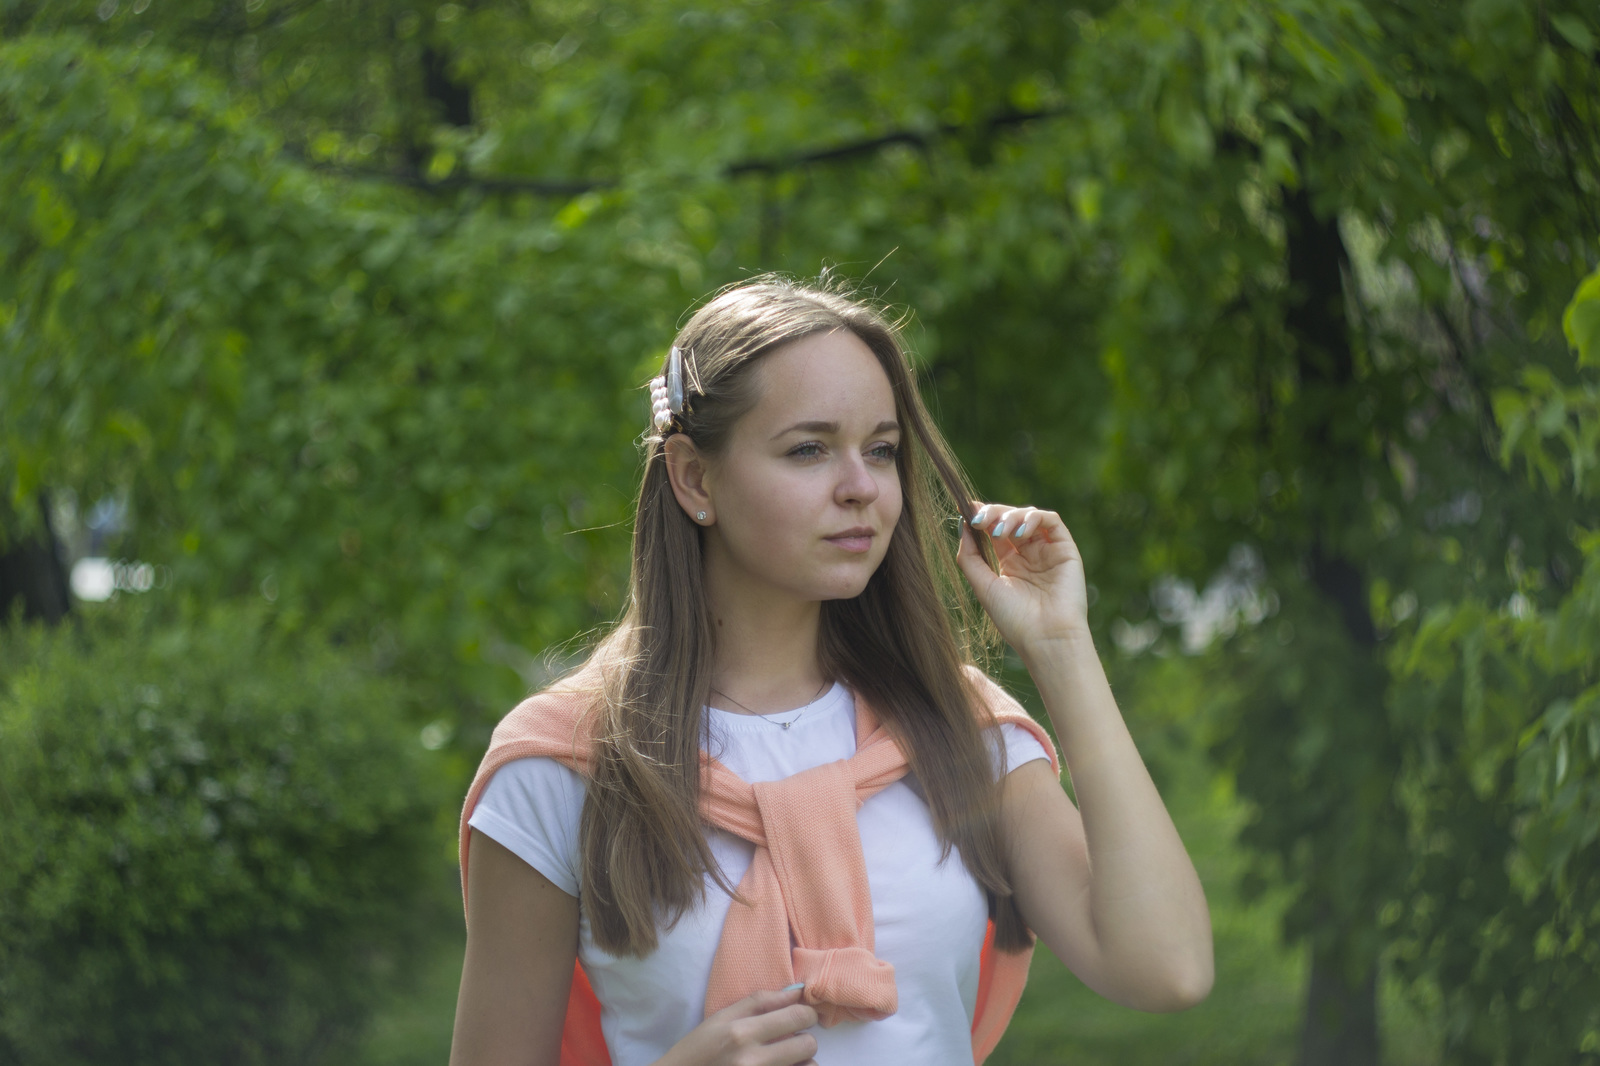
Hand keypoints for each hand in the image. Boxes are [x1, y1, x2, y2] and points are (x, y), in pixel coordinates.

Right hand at [653, 985, 817, 1065]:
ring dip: (802, 1060)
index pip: (796, 1016)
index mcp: (741, 1032)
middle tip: (791, 1038)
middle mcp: (752, 1060)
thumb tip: (797, 990)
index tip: (801, 1015)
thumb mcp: (721, 1018)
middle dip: (804, 1038)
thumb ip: (760, 1001)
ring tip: (786, 1058)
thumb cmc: (699, 1049)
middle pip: (808, 1044)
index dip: (806, 1013)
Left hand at [958, 502, 1089, 657]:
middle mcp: (1029, 555)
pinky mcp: (1065, 549)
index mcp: (1010, 564)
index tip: (965, 512)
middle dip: (992, 514)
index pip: (994, 531)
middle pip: (1009, 519)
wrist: (1046, 638)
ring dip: (1010, 516)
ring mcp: (1048, 551)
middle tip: (978, 519)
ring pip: (1029, 516)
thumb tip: (961, 525)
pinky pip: (1052, 521)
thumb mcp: (983, 586)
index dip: (980, 518)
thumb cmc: (1014, 619)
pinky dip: (1033, 518)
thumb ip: (969, 557)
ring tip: (999, 532)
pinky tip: (1020, 532)